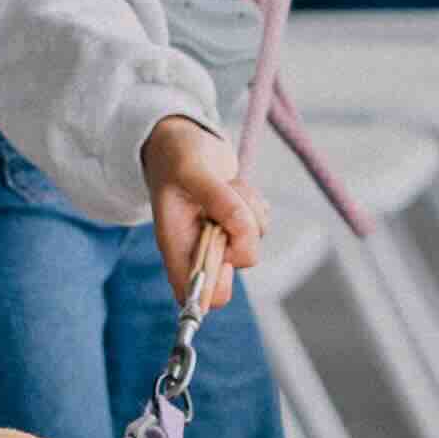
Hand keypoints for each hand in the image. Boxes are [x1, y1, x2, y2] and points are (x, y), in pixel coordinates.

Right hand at [140, 113, 262, 307]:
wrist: (183, 141)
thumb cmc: (176, 155)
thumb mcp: (190, 169)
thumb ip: (216, 198)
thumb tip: (240, 228)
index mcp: (175, 246)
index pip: (193, 296)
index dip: (215, 282)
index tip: (223, 250)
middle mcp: (198, 249)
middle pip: (237, 265)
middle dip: (242, 231)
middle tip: (226, 202)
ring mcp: (221, 239)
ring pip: (254, 242)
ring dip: (249, 209)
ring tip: (225, 186)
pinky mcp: (239, 227)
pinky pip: (263, 224)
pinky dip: (255, 203)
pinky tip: (233, 188)